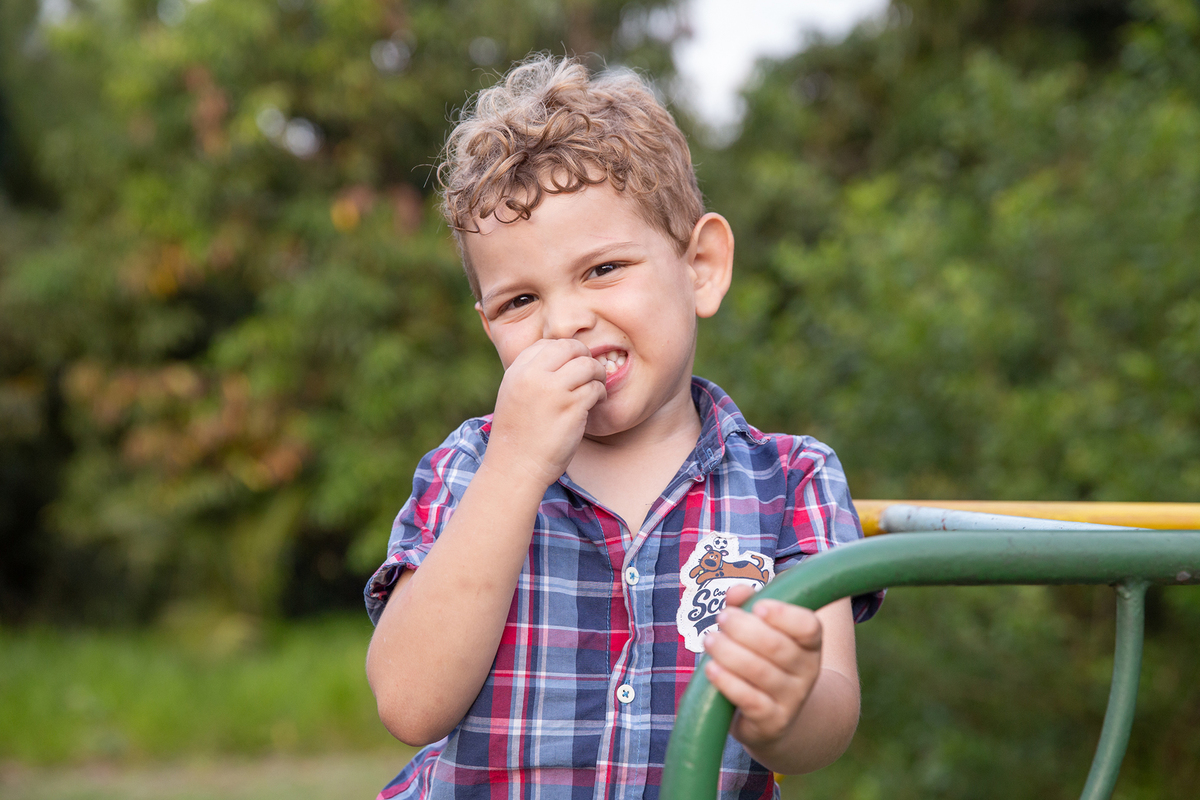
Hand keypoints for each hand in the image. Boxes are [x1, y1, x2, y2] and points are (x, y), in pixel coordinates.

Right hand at [486, 338, 606, 487]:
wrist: (515, 468)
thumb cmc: (517, 437)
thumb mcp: (513, 396)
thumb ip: (530, 376)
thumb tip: (559, 359)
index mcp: (517, 372)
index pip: (547, 344)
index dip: (564, 352)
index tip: (570, 367)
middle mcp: (534, 376)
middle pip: (570, 347)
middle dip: (584, 357)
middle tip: (589, 373)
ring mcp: (554, 391)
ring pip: (587, 365)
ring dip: (597, 374)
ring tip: (596, 387)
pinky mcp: (572, 408)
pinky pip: (596, 388)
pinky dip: (600, 394)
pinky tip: (595, 404)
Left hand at [702, 583, 823, 749]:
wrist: (776, 718)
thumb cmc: (764, 661)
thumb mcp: (760, 631)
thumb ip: (748, 605)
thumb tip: (735, 592)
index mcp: (809, 644)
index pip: (809, 627)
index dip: (785, 615)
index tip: (758, 607)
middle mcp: (807, 671)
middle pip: (778, 647)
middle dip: (744, 629)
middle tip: (722, 618)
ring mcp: (791, 699)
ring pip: (761, 672)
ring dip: (730, 652)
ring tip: (709, 640)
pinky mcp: (772, 721)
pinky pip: (751, 700)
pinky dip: (728, 683)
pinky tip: (711, 669)